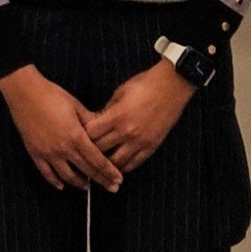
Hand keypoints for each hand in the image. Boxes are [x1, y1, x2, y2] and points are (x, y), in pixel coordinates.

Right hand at [0, 66, 120, 191]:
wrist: (25, 93)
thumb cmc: (52, 95)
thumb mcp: (76, 106)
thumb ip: (91, 121)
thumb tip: (104, 130)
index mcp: (76, 137)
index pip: (97, 160)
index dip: (109, 172)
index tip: (118, 181)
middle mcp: (64, 149)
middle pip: (86, 170)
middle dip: (101, 180)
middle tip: (112, 188)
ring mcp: (48, 153)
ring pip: (67, 176)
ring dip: (79, 183)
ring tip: (88, 187)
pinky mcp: (35, 153)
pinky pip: (46, 173)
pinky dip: (54, 181)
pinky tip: (61, 186)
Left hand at [80, 59, 191, 176]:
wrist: (172, 86)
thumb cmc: (145, 84)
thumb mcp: (120, 92)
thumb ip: (107, 109)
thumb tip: (96, 121)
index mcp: (116, 116)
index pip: (90, 134)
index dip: (81, 135)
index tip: (78, 136)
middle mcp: (127, 132)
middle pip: (100, 150)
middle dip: (90, 150)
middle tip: (85, 152)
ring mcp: (140, 141)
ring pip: (116, 163)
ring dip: (106, 163)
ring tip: (99, 162)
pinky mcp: (151, 146)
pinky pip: (134, 164)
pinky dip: (123, 167)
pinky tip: (117, 166)